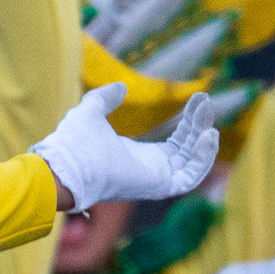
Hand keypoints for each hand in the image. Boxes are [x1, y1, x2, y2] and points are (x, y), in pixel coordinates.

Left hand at [32, 86, 218, 212]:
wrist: (65, 165)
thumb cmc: (73, 143)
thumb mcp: (91, 111)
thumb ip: (104, 98)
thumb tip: (120, 87)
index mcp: (137, 156)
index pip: (175, 141)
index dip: (189, 120)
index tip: (199, 98)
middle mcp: (149, 169)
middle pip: (187, 149)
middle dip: (199, 125)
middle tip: (205, 102)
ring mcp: (155, 179)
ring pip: (192, 163)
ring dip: (205, 142)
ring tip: (208, 119)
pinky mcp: (158, 186)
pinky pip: (190, 177)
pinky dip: (202, 158)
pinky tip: (206, 135)